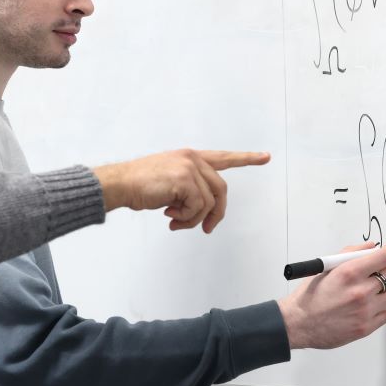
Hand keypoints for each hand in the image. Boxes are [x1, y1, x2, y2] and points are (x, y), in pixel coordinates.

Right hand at [92, 149, 269, 232]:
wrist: (120, 184)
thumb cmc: (139, 185)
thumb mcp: (169, 182)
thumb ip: (188, 188)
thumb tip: (202, 211)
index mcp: (189, 157)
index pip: (223, 157)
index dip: (245, 158)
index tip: (264, 157)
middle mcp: (192, 159)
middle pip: (220, 190)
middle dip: (216, 213)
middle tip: (207, 228)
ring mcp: (189, 167)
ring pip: (208, 202)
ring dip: (193, 219)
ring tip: (175, 221)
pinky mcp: (185, 180)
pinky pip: (198, 207)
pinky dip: (185, 218)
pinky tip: (169, 216)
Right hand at [278, 242, 385, 348]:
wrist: (299, 324)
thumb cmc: (309, 297)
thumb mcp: (325, 268)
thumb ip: (349, 254)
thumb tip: (370, 247)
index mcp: (348, 273)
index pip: (383, 258)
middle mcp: (359, 292)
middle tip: (381, 270)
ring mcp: (364, 311)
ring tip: (377, 289)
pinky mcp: (366, 327)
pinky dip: (381, 307)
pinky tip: (369, 305)